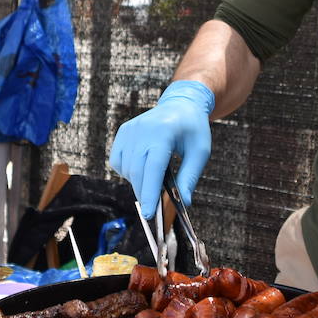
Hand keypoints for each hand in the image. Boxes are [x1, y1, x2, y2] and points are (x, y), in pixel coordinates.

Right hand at [108, 80, 214, 218]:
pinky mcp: (123, 132)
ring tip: (153, 180)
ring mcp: (130, 129)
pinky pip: (118, 160)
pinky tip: (142, 169)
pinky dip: (127, 171)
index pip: (153, 168)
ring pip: (126, 168)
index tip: (150, 214)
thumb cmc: (193, 129)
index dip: (150, 192)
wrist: (181, 104)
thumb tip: (184, 202)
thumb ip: (190, 177)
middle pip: (137, 171)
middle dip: (144, 193)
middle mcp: (142, 129)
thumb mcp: (200, 152)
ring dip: (137, 182)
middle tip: (153, 208)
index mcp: (164, 132)